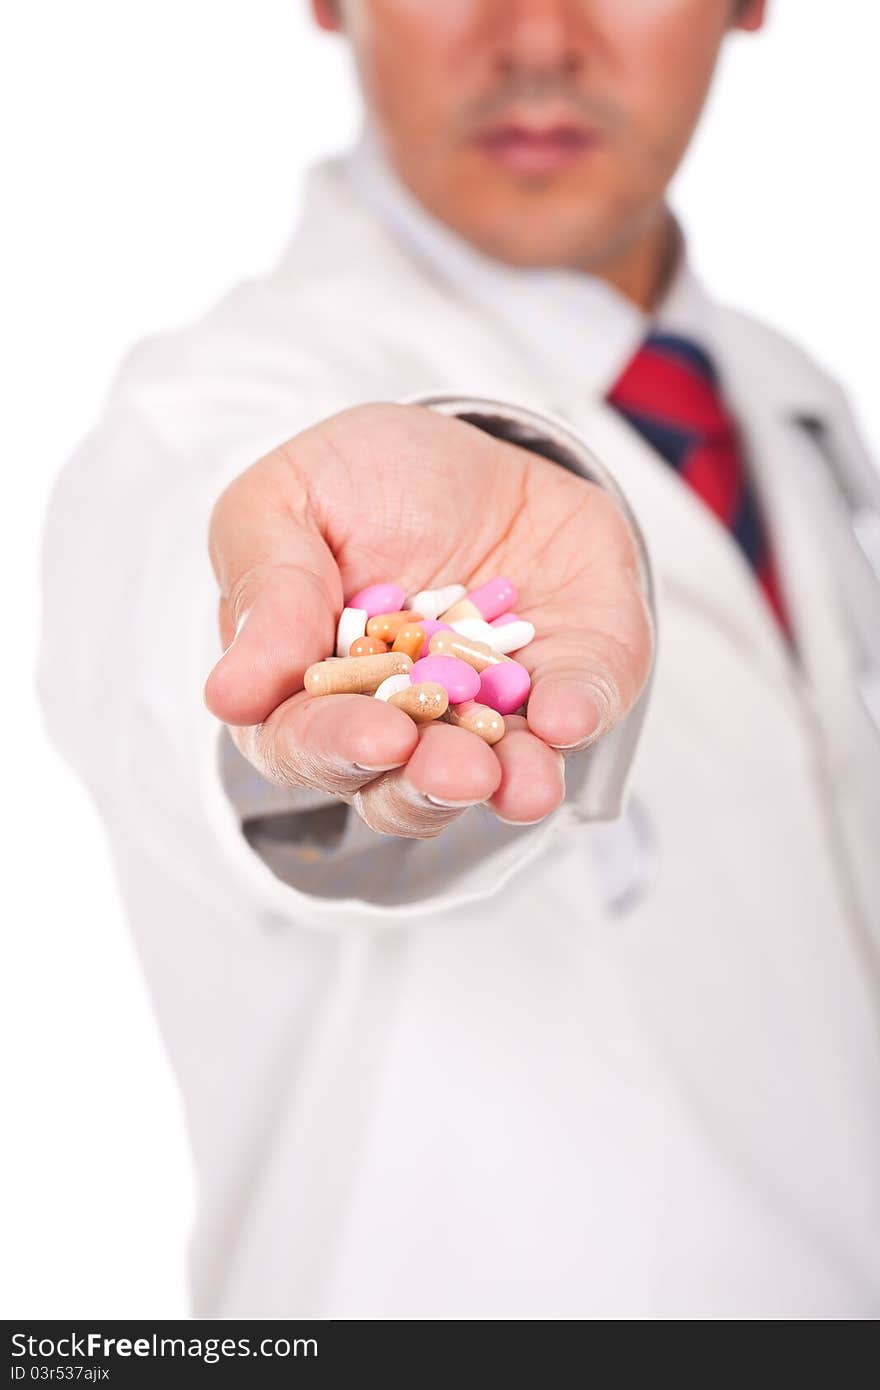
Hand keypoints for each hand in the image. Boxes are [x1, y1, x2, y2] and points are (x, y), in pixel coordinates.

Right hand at [205, 403, 651, 837]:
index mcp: (308, 692)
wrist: (473, 445)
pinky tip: (568, 714)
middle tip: (453, 770)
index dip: (336, 748)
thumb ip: (267, 589)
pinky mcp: (566, 684)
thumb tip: (230, 696)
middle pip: (398, 786)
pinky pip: (577, 712)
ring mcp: (487, 715)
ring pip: (492, 780)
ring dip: (505, 785)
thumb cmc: (359, 480)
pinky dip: (576, 715)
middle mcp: (398, 726)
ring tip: (520, 781)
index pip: (306, 744)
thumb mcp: (287, 500)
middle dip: (426, 784)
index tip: (376, 736)